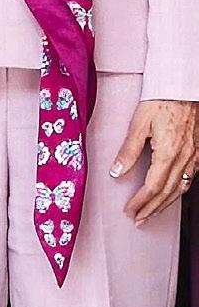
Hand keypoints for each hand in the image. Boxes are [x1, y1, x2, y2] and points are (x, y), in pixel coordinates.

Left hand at [111, 97, 198, 223]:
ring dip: (166, 204)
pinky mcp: (198, 151)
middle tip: (139, 219)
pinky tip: (172, 193)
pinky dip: (180, 190)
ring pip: (181, 188)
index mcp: (168, 153)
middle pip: (167, 192)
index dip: (140, 202)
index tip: (129, 211)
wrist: (184, 86)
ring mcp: (195, 156)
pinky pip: (190, 178)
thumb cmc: (162, 99)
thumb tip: (116, 172)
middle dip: (152, 209)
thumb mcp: (139, 122)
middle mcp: (185, 158)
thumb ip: (128, 149)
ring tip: (153, 213)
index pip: (152, 187)